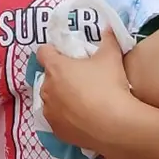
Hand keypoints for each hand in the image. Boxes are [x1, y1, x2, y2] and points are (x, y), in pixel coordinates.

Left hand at [36, 27, 136, 150]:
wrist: (115, 126)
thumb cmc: (109, 86)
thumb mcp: (111, 57)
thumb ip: (108, 39)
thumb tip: (109, 27)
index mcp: (55, 68)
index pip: (43, 52)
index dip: (53, 51)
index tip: (66, 55)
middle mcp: (46, 89)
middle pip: (49, 78)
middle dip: (61, 77)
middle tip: (82, 80)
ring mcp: (50, 112)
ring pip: (51, 100)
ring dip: (62, 99)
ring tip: (84, 102)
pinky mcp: (57, 132)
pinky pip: (58, 120)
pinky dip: (67, 118)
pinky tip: (84, 120)